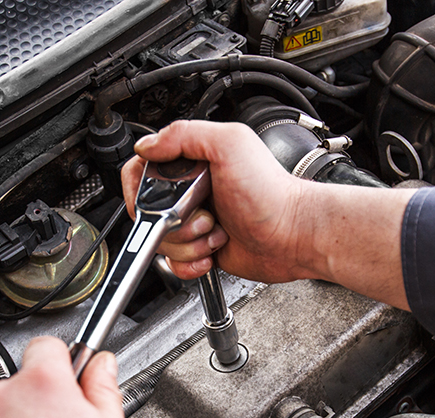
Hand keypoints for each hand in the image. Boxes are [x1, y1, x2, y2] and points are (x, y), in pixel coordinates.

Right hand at [122, 119, 414, 309]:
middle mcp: (192, 192)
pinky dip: (189, 264)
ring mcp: (197, 222)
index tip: (156, 200)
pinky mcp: (203, 249)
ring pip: (163, 242)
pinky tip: (211, 254)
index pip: (143, 170)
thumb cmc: (270, 193)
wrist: (293, 235)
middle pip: (149, 212)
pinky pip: (176, 264)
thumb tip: (147, 145)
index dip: (141, 189)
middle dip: (172, 222)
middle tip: (205, 215)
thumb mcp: (229, 145)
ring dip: (187, 244)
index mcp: (193, 162)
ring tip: (216, 232)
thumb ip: (184, 135)